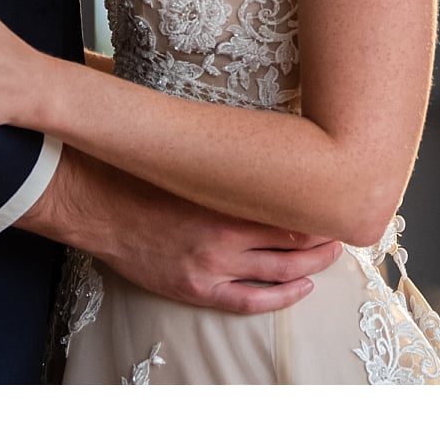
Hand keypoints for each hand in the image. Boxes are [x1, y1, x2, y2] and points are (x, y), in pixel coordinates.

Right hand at [21, 149, 344, 315]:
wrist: (94, 203)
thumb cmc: (141, 171)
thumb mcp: (189, 154)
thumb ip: (228, 155)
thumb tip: (265, 139)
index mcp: (224, 194)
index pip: (291, 203)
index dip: (320, 203)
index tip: (338, 194)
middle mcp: (225, 234)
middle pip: (296, 241)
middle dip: (325, 236)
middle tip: (345, 226)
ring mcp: (212, 266)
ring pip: (281, 272)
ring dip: (313, 265)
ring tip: (331, 255)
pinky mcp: (196, 288)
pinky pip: (249, 301)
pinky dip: (281, 297)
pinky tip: (300, 289)